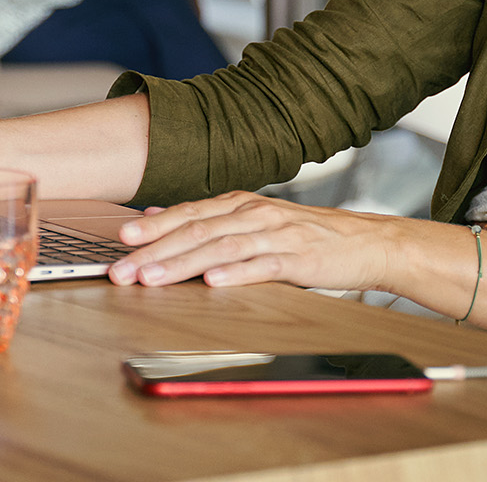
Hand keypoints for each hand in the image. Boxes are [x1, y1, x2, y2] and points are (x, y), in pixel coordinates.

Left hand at [108, 191, 402, 291]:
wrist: (367, 242)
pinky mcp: (299, 258)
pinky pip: (263, 265)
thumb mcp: (254, 218)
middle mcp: (254, 214)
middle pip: (196, 230)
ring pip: (221, 247)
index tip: (120, 239)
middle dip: (155, 250)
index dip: (153, 226)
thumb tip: (156, 214)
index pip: (188, 214)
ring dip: (182, 264)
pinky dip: (236, 273)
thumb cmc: (308, 235)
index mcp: (241, 204)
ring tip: (153, 278)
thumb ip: (209, 218)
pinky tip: (213, 282)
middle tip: (123, 269)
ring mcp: (276, 234)